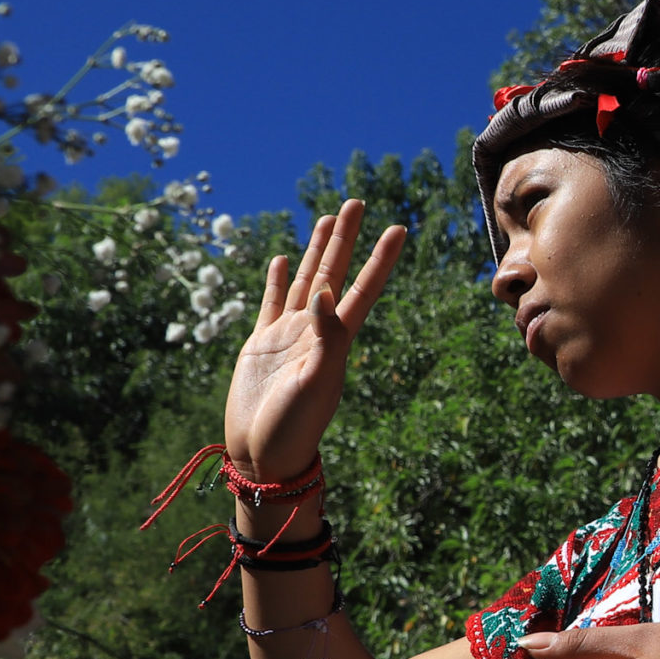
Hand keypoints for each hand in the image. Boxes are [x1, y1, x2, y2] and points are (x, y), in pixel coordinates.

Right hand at [223, 198, 406, 481]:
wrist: (262, 457)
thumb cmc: (293, 428)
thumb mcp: (314, 384)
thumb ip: (324, 339)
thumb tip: (325, 292)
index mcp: (336, 340)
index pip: (363, 289)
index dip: (380, 259)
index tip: (399, 228)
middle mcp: (316, 332)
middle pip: (334, 273)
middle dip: (347, 239)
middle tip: (358, 201)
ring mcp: (288, 335)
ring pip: (305, 280)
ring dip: (318, 250)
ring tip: (329, 219)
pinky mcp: (260, 344)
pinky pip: (270, 302)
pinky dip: (277, 280)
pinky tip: (283, 259)